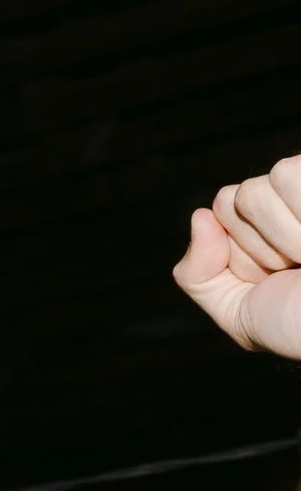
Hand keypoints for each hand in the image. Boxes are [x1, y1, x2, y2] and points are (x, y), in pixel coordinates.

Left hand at [174, 156, 300, 361]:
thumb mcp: (241, 315)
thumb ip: (199, 276)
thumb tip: (200, 216)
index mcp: (276, 225)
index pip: (224, 206)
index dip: (243, 253)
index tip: (280, 277)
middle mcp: (298, 200)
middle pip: (233, 197)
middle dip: (260, 246)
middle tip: (300, 270)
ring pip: (255, 190)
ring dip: (284, 237)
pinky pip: (285, 175)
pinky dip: (300, 219)